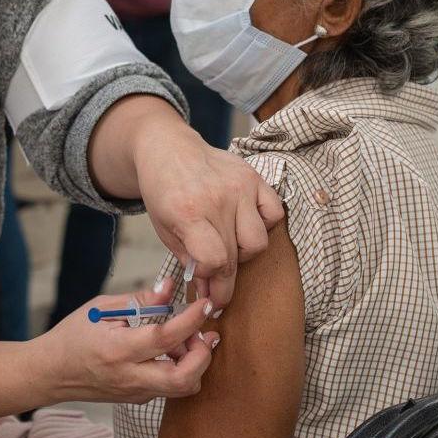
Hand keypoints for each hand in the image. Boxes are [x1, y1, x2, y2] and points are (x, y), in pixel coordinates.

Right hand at [31, 280, 216, 403]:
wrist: (51, 373)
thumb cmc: (72, 336)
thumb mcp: (100, 308)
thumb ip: (139, 300)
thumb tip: (169, 288)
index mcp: (117, 349)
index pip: (165, 337)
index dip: (191, 320)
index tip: (204, 305)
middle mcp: (129, 376)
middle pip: (183, 378)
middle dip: (204, 355)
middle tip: (205, 334)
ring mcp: (135, 392)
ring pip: (182, 388)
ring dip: (195, 364)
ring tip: (188, 341)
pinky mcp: (138, 399)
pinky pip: (170, 388)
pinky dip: (182, 370)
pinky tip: (174, 351)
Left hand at [131, 118, 284, 308]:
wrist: (168, 148)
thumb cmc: (163, 191)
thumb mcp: (163, 229)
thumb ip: (189, 260)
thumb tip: (210, 289)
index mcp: (188, 212)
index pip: (214, 260)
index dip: (211, 279)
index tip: (206, 285)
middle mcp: (217, 199)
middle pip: (235, 257)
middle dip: (226, 278)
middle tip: (218, 283)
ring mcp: (239, 187)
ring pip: (259, 241)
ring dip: (245, 252)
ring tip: (229, 244)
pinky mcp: (254, 177)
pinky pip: (274, 214)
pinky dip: (264, 225)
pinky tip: (245, 222)